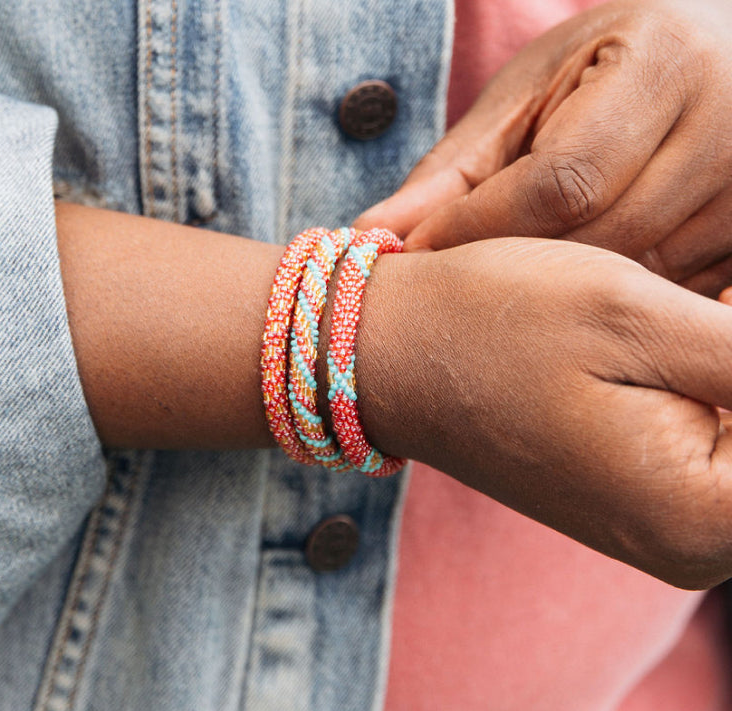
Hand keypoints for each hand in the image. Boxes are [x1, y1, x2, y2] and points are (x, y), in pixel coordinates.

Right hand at [354, 237, 731, 588]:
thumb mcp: (638, 317)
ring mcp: (667, 526)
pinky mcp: (644, 496)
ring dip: (730, 362)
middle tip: (701, 300)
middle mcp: (692, 543)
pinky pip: (719, 444)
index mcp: (700, 513)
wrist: (395, 358)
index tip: (719, 306)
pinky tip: (692, 327)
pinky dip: (717, 382)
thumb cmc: (495, 325)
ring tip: (684, 310)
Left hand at [356, 0, 731, 296]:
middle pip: (601, 244)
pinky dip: (622, 304)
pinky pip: (678, 299)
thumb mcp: (527, 98)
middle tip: (466, 279)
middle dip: (521, 271)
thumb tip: (369, 236)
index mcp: (665, 63)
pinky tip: (587, 287)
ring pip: (640, 284)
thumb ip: (453, 171)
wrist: (723, 50)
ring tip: (525, 282)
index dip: (482, 228)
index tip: (421, 253)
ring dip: (568, 294)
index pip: (561, 182)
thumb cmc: (609, 68)